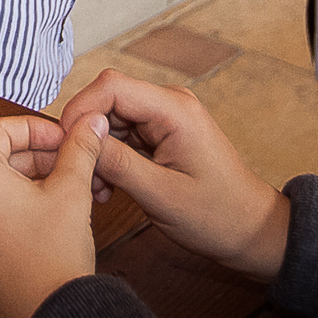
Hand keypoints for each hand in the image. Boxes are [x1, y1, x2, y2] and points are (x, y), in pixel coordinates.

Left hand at [0, 112, 106, 317]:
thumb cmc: (55, 262)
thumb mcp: (72, 193)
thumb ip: (79, 149)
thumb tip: (90, 123)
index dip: (32, 129)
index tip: (58, 139)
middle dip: (30, 160)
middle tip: (64, 167)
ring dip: (17, 188)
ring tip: (53, 199)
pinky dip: (1, 217)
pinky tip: (34, 227)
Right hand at [57, 70, 290, 280]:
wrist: (252, 231)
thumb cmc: (217, 216)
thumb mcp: (161, 195)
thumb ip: (118, 163)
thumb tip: (79, 136)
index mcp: (175, 110)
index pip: (110, 86)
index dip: (80, 110)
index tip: (65, 145)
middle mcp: (170, 104)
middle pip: (107, 100)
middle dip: (88, 136)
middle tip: (84, 176)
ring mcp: (167, 117)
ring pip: (111, 118)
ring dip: (99, 151)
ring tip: (101, 189)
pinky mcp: (163, 132)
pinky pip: (124, 134)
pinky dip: (111, 157)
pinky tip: (111, 186)